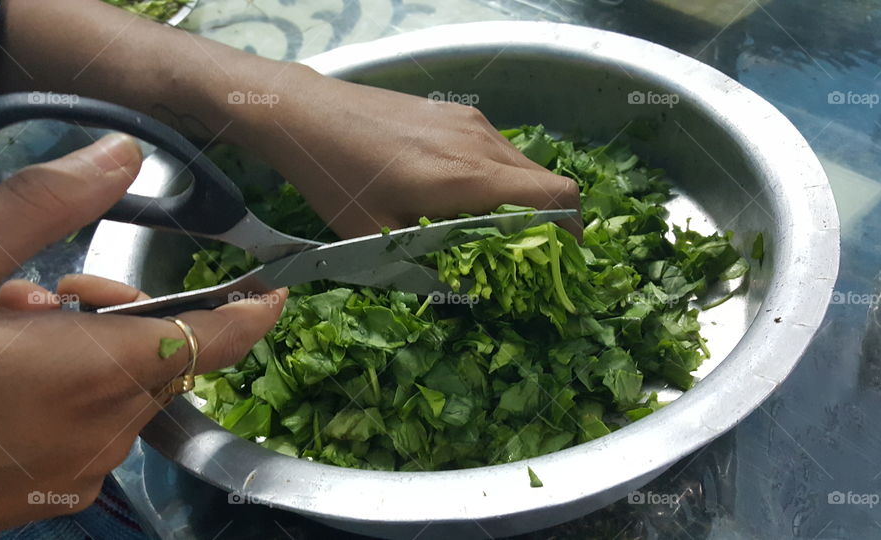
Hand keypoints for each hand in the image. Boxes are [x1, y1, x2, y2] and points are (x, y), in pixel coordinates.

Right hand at [0, 135, 286, 538]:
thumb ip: (43, 207)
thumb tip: (120, 155)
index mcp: (96, 372)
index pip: (215, 339)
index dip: (252, 312)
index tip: (275, 291)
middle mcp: (105, 432)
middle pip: (165, 356)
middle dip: (127, 312)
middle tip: (48, 291)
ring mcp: (80, 472)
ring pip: (129, 391)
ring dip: (95, 351)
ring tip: (11, 331)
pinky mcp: (54, 494)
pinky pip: (96, 430)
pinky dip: (76, 393)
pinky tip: (9, 378)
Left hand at [233, 70, 581, 237]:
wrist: (308, 115)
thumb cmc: (338, 179)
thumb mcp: (378, 236)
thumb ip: (428, 265)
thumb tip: (466, 291)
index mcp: (468, 177)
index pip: (556, 195)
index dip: (572, 228)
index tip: (561, 256)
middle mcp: (481, 143)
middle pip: (547, 180)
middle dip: (547, 218)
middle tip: (523, 251)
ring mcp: (471, 121)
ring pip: (523, 164)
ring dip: (521, 196)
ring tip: (489, 225)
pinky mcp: (458, 111)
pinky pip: (498, 149)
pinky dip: (499, 175)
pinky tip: (462, 193)